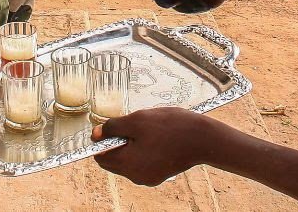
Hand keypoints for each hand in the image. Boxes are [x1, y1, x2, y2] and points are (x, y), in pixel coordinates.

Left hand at [92, 107, 213, 184]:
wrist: (202, 138)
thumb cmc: (169, 127)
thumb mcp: (136, 120)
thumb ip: (112, 128)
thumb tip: (95, 135)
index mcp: (128, 164)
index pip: (101, 157)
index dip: (102, 141)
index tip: (112, 127)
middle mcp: (136, 176)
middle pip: (114, 160)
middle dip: (117, 143)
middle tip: (132, 125)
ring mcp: (149, 178)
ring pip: (129, 161)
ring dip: (131, 146)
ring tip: (147, 130)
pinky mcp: (160, 175)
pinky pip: (142, 163)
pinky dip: (143, 151)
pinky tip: (156, 137)